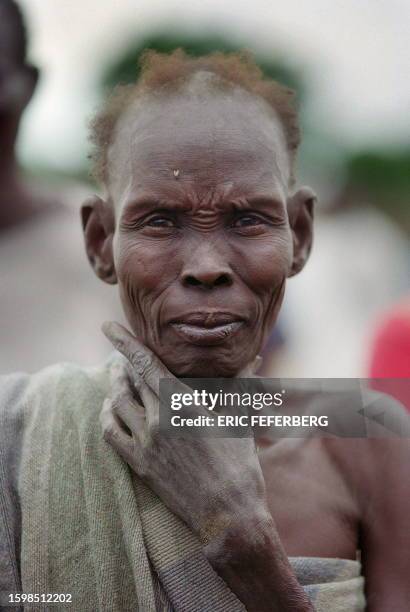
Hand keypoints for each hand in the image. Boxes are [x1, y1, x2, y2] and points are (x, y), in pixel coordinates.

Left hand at [100, 321, 269, 543]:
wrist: (228, 514)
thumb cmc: (239, 464)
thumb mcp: (240, 418)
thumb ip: (241, 384)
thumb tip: (254, 358)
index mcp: (182, 403)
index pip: (146, 363)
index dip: (125, 342)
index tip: (108, 326)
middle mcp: (158, 419)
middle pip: (130, 380)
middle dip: (123, 361)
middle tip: (122, 352)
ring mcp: (146, 443)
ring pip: (117, 403)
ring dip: (114, 385)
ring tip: (116, 375)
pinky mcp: (139, 464)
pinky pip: (110, 433)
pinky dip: (107, 415)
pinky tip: (110, 407)